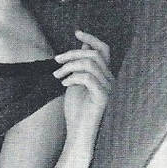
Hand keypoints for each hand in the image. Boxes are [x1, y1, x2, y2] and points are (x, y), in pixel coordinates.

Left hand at [53, 30, 113, 153]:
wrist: (79, 135)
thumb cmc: (76, 112)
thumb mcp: (75, 84)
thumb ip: (80, 67)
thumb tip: (82, 48)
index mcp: (105, 76)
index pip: (104, 50)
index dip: (91, 39)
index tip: (76, 32)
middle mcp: (111, 80)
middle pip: (94, 54)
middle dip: (71, 53)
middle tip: (55, 61)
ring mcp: (109, 89)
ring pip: (90, 64)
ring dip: (69, 66)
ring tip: (57, 76)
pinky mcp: (104, 98)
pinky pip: (88, 78)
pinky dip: (72, 77)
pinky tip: (63, 84)